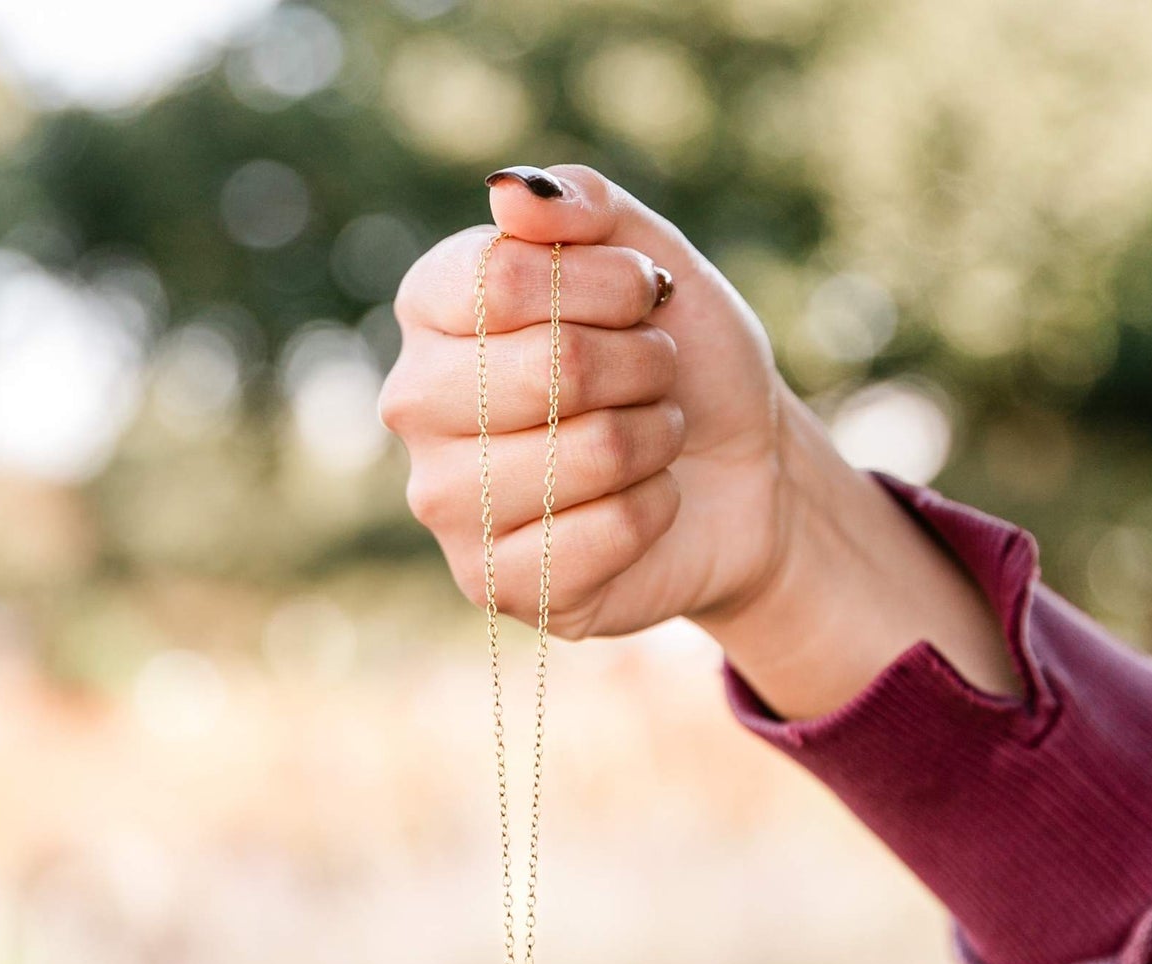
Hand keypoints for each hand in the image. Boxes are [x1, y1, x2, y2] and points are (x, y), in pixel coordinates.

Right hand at [380, 163, 1020, 716]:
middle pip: (550, 368)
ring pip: (586, 454)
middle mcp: (417, 407)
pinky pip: (607, 531)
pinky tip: (644, 505)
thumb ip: (579, 204)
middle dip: (643, 364)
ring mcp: (447, 504)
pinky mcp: (493, 584)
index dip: (605, 284)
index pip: (500, 277)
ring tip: (652, 438)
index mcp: (434, 315)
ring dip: (655, 437)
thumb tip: (508, 192)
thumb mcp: (648, 256)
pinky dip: (656, 508)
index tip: (644, 295)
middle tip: (655, 374)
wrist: (735, 468)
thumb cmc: (677, 359)